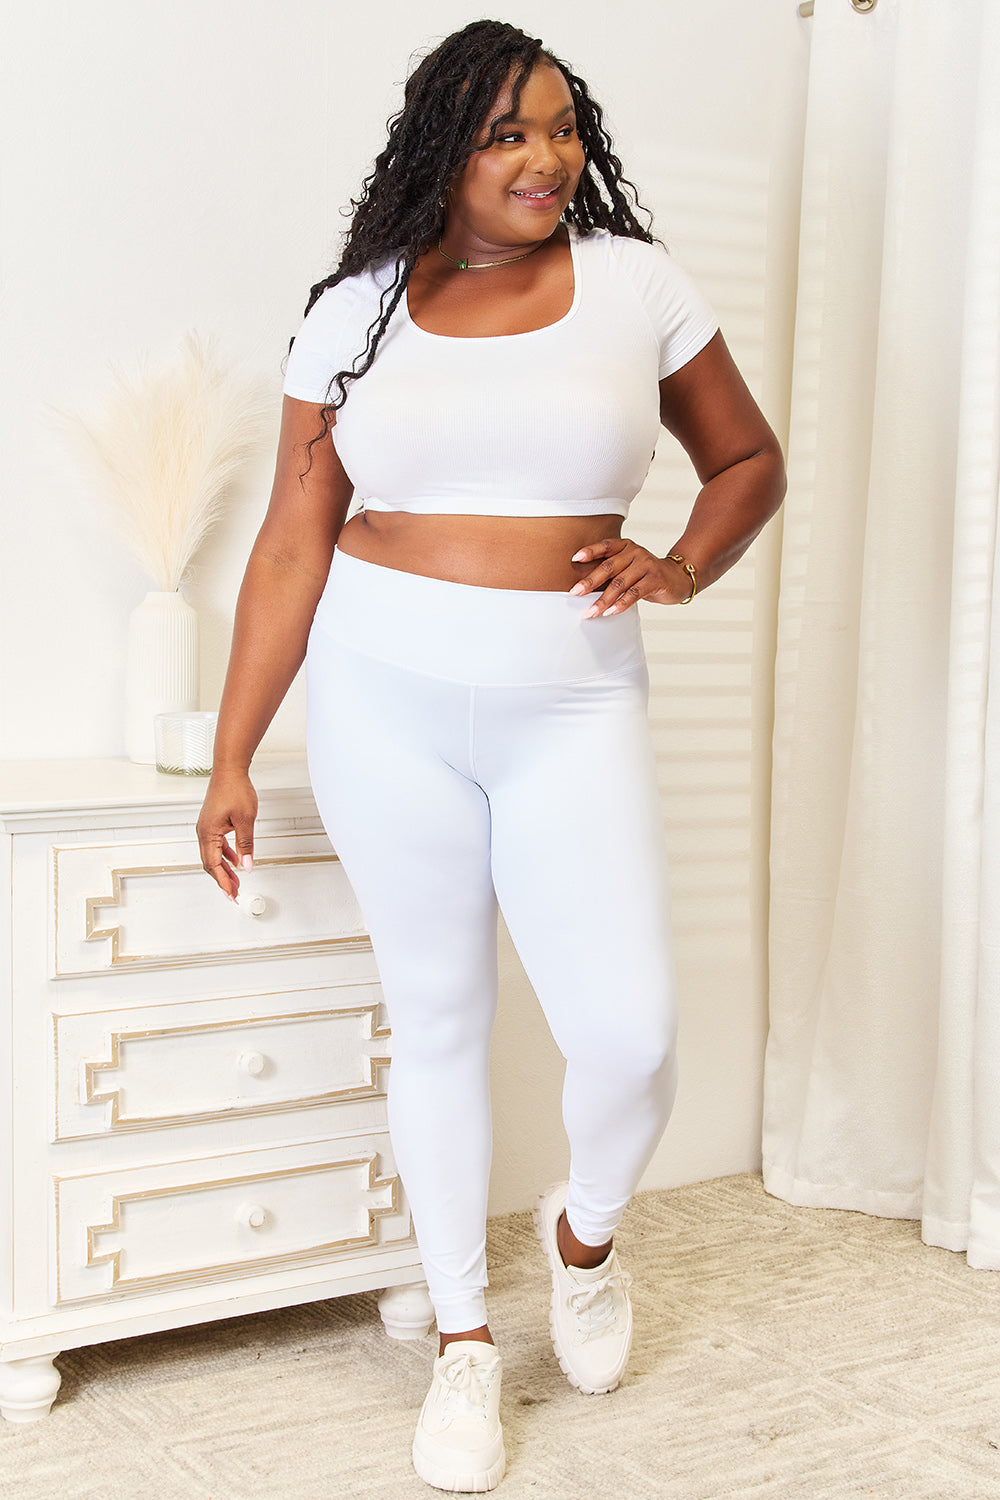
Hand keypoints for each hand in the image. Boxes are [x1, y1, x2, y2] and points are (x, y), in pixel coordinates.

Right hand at [196, 768, 257, 901]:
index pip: (213, 865)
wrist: (230, 770)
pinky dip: (225, 855)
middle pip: (210, 863)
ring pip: (213, 855)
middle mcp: (203, 831)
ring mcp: (206, 827)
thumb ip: (246, 845)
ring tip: (236, 881)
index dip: (223, 882)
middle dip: (223, 879)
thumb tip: (247, 865)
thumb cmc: (235, 789)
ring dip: (224, 869)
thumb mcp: (245, 820)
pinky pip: (216, 845)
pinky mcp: (212, 823)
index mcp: (208, 833)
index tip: (232, 894)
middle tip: (234, 893)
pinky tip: (235, 861)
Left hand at [569, 538, 692, 616]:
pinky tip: (610, 612)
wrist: (677, 578)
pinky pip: (634, 593)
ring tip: (591, 612)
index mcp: (626, 546)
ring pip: (620, 583)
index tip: (574, 559)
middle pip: (609, 567)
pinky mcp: (655, 579)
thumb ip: (612, 570)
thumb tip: (583, 587)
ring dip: (603, 600)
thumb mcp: (629, 566)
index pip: (605, 546)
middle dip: (590, 582)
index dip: (590, 551)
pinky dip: (620, 604)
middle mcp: (635, 552)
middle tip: (574, 593)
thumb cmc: (646, 574)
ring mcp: (646, 565)